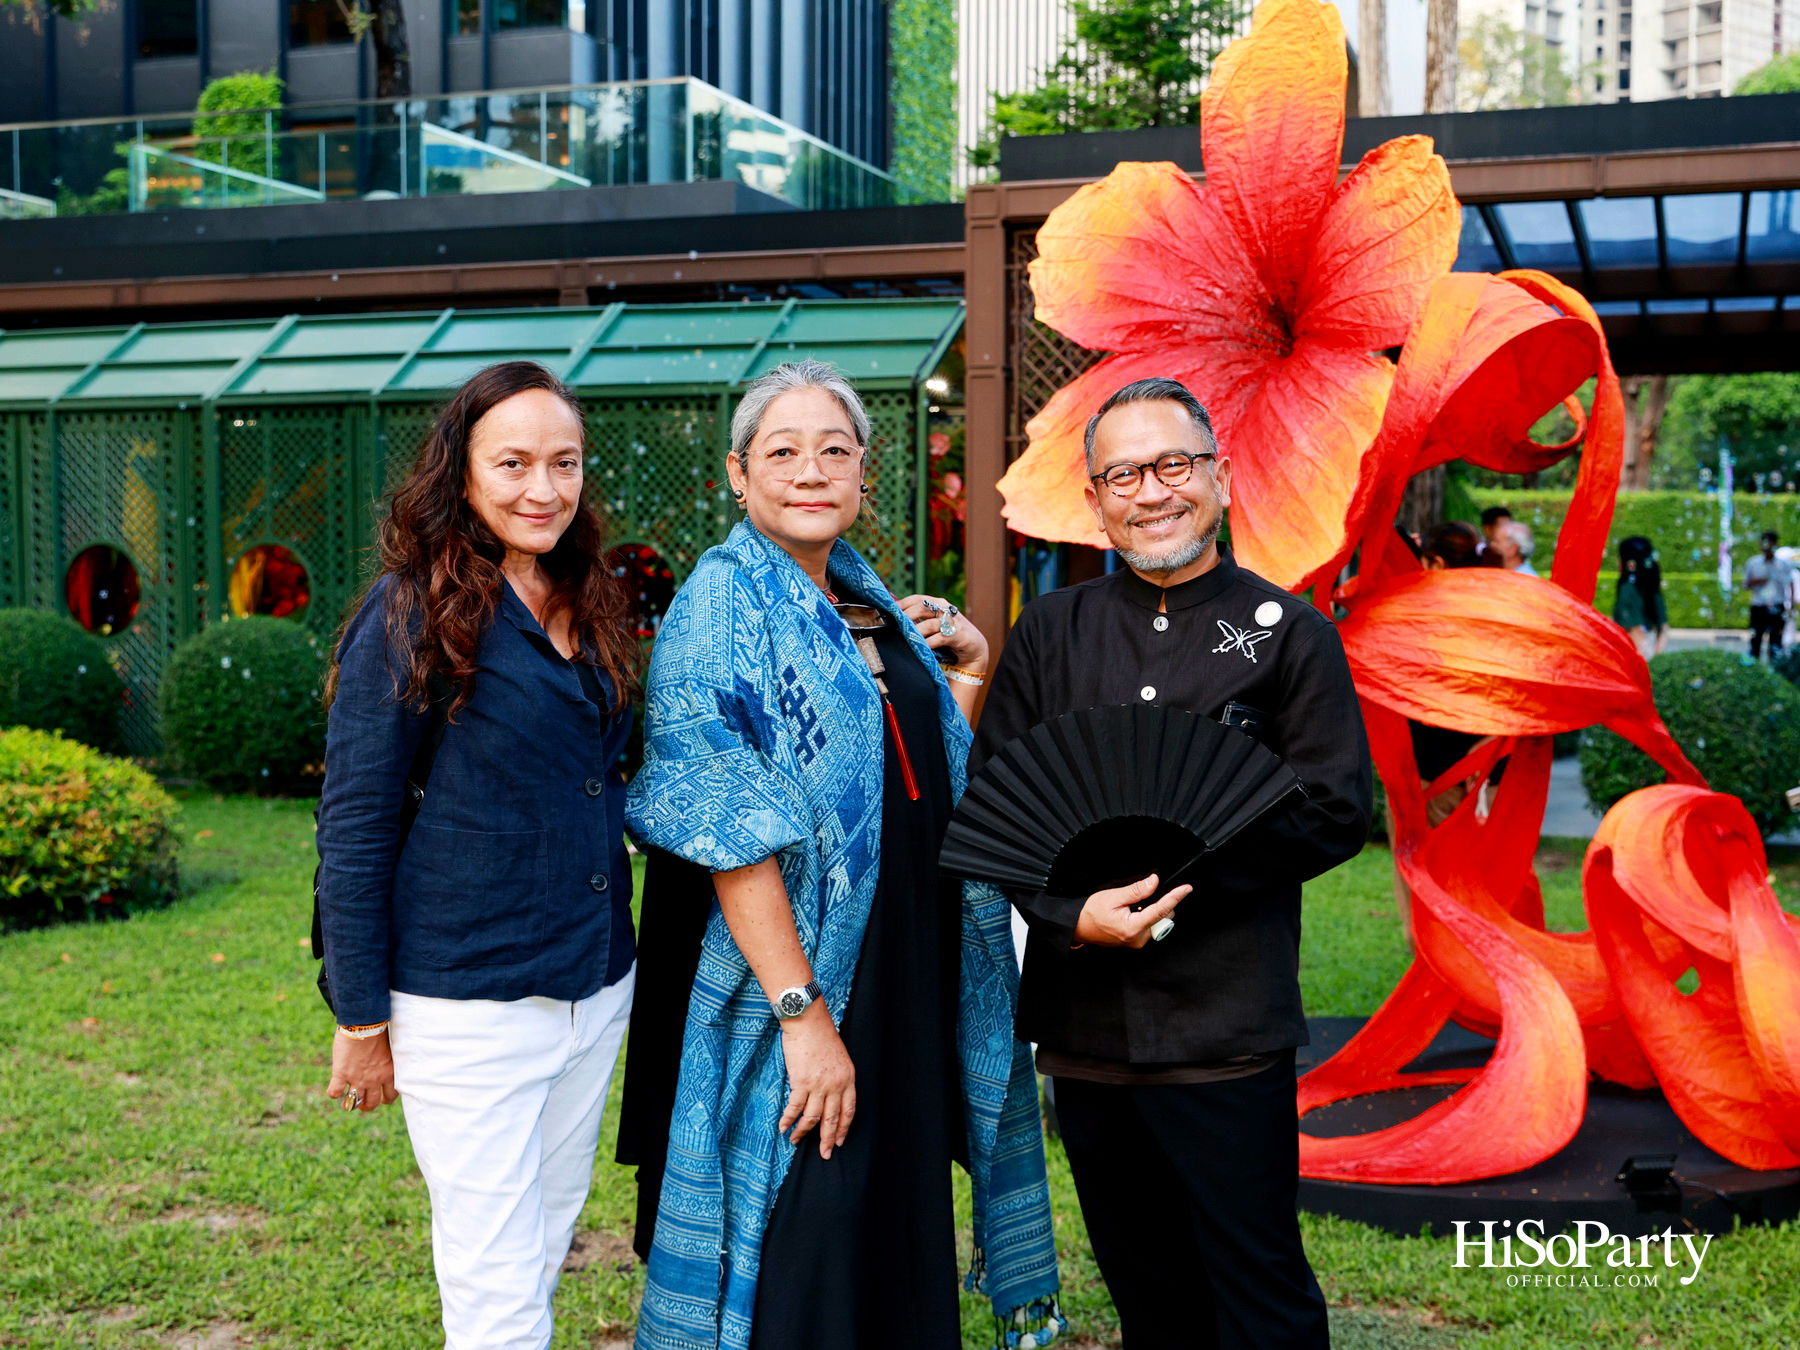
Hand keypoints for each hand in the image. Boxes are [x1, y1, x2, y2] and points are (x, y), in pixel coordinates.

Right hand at [327, 1029, 397, 1113]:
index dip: (384, 1099)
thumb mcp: (390, 1050)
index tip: (379, 1096)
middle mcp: (374, 1079)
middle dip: (366, 1105)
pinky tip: (334, 1089)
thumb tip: (385, 1066)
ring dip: (349, 1104)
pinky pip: (334, 1092)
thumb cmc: (378, 1031)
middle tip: (362, 1102)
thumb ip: (387, 1063)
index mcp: (388, 1073)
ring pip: (353, 1102)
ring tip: (346, 1102)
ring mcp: (357, 1078)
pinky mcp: (341, 1074)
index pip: (391, 1096)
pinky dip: (333, 1093)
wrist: (364, 1023)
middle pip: (372, 1103)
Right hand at [777, 1003, 855, 1158]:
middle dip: (827, 1139)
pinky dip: (788, 1120)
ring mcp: (819, 1085)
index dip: (844, 1128)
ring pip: (812, 1118)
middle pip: (832, 1119)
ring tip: (795, 1141)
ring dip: (803, 1133)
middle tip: (824, 1154)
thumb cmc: (822, 1036)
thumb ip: (837, 1078)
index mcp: (848, 1079)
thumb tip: (828, 1097)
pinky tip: (783, 1128)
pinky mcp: (801, 1083)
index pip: (849, 1110)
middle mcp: (836, 1085)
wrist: (808, 1022)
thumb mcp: (839, 1058)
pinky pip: (795, 1108)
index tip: (839, 1141)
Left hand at [898, 594, 989, 672]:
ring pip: (929, 624)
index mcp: (937, 603)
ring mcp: (952, 621)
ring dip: (916, 632)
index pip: (917, 599)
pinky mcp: (958, 635)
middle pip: (921, 608)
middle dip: (907, 617)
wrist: (973, 647)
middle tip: (897, 627)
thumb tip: (895, 619)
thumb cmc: (948, 634)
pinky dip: (929, 643)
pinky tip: (922, 647)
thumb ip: (919, 619)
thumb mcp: (934, 623)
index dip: (902, 604)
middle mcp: (944, 609)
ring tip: (908, 638)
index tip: (890, 612)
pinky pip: (939, 638)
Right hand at [1073, 874, 1192, 948]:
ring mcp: (1137, 942)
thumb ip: (1137, 891)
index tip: (1187, 888)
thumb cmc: (1091, 912)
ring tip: (1134, 905)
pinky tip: (1134, 912)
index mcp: (1133, 928)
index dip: (1175, 897)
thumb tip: (1154, 882)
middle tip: (1145, 895)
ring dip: (1154, 911)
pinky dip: (1147, 916)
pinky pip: (1150, 927)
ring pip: (1158, 923)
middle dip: (1161, 904)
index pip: (1161, 911)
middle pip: (1163, 918)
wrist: (1078, 926)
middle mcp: (1138, 939)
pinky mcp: (1135, 942)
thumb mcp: (1113, 896)